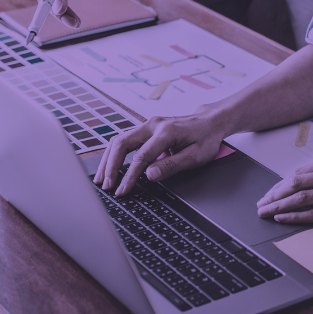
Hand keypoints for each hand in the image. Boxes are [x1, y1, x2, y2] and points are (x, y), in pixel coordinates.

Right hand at [94, 113, 227, 195]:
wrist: (210, 122)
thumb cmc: (205, 139)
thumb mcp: (195, 157)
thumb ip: (171, 165)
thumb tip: (149, 175)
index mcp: (166, 132)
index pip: (141, 157)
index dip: (129, 176)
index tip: (122, 191)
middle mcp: (153, 125)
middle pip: (121, 143)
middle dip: (110, 166)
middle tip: (106, 186)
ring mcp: (148, 125)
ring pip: (119, 140)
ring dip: (108, 160)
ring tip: (102, 179)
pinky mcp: (146, 129)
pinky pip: (125, 140)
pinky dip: (115, 154)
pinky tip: (110, 167)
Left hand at [256, 154, 312, 229]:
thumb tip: (301, 186)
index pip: (299, 173)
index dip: (279, 185)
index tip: (268, 194)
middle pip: (295, 183)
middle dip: (273, 195)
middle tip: (260, 205)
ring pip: (302, 198)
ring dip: (279, 206)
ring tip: (265, 213)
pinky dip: (295, 216)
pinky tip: (283, 219)